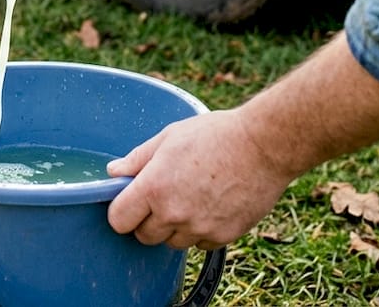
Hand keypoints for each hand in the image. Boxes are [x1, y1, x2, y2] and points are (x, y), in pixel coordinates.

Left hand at [105, 109, 292, 250]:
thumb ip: (137, 159)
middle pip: (144, 236)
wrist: (264, 146)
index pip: (118, 220)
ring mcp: (199, 228)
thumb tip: (114, 172)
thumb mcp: (169, 137)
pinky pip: (200, 244)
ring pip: (172, 242)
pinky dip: (200, 231)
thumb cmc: (215, 135)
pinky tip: (210, 205)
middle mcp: (173, 214)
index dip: (121, 212)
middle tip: (162, 198)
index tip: (129, 203)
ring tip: (190, 198)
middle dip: (147, 220)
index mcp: (154, 187)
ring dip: (174, 227)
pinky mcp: (223, 236)